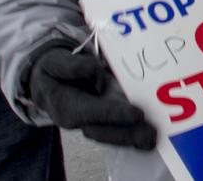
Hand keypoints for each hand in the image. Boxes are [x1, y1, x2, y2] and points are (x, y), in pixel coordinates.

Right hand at [28, 47, 155, 148]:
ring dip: (133, 138)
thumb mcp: (54, 63)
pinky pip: (117, 131)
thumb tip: (94, 71)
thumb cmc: (53, 71)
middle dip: (128, 134)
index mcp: (66, 107)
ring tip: (154, 138)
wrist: (47, 81)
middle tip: (152, 134)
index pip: (92, 113)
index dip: (115, 115)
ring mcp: (92, 121)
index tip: (138, 114)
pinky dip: (133, 135)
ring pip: (112, 134)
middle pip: (104, 130)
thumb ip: (71, 66)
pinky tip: (150, 137)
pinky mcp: (102, 120)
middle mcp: (79, 119)